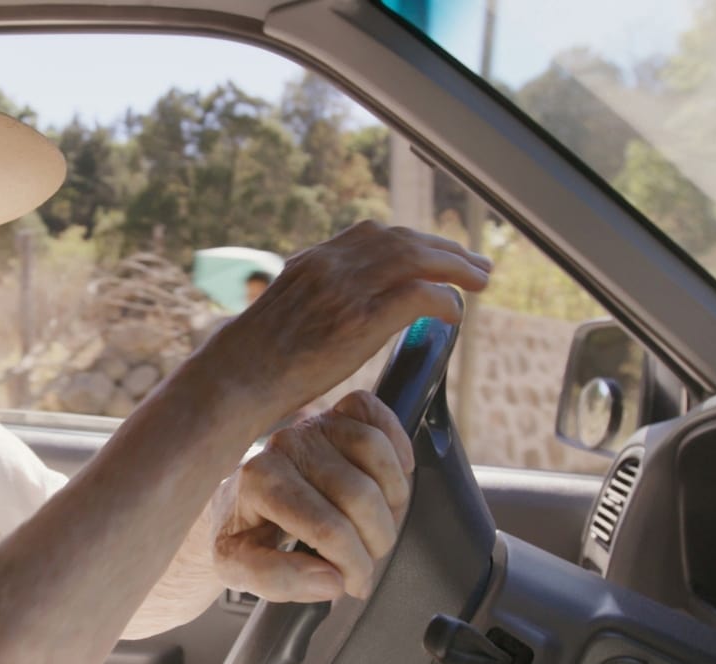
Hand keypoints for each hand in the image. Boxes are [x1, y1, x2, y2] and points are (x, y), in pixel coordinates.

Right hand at [207, 221, 489, 422]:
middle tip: (475, 263)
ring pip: (416, 259)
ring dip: (456, 267)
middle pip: (402, 240)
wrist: (235, 379)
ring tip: (479, 280)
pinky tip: (455, 313)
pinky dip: (444, 300)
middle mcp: (330, 265)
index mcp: (312, 261)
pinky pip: (418, 295)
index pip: (373, 234)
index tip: (434, 253)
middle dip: (444, 249)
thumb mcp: (283, 314)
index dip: (412, 241)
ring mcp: (345, 289)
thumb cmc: (252, 362)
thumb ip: (314, 302)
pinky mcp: (359, 319)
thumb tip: (339, 315)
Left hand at [209, 390, 414, 601]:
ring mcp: (312, 425)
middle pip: (361, 495)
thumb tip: (331, 579)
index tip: (353, 584)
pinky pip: (375, 413)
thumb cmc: (241, 533)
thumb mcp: (237, 570)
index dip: (354, 566)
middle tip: (365, 561)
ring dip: (392, 499)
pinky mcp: (333, 413)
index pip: (330, 529)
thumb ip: (277, 581)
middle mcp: (285, 445)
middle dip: (375, 541)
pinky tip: (389, 481)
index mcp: (259, 482)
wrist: (235, 501)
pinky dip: (395, 445)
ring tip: (376, 526)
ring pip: (376, 453)